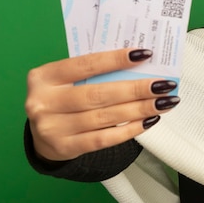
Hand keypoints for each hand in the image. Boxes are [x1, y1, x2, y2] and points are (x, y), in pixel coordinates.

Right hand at [25, 49, 178, 161]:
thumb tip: (138, 64)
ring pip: (105, 117)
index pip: (86, 64)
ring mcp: (53, 128)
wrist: (40, 136)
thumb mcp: (66, 80)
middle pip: (99, 94)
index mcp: (44, 77)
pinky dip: (130, 130)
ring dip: (139, 110)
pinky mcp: (65, 148)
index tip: (144, 55)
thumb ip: (92, 72)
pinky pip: (104, 139)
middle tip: (163, 85)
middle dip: (136, 89)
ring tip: (164, 103)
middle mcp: (44, 102)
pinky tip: (149, 121)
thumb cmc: (62, 99)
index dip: (116, 59)